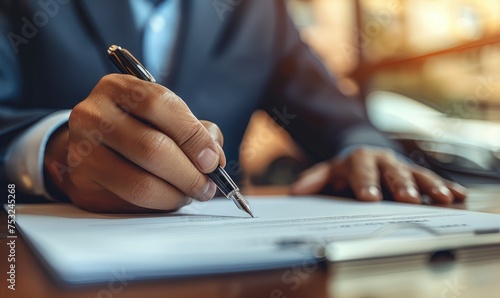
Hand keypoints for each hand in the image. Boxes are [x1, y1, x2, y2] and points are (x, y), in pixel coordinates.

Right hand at [44, 74, 224, 211]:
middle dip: (189, 173)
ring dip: (176, 194)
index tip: (213, 160)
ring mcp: (82, 150)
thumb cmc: (140, 128)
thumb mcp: (166, 116)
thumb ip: (196, 131)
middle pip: (151, 147)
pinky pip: (129, 201)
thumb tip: (213, 159)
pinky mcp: (82, 182)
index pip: (159, 104)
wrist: (94, 145)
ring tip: (190, 193)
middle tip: (207, 186)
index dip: (193, 135)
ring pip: (140, 182)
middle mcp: (93, 114)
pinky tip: (168, 197)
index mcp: (118, 88)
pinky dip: (159, 204)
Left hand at [291, 147, 466, 203]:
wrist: (364, 153)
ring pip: (416, 174)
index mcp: (358, 160)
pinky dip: (445, 187)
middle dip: (400, 185)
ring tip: (443, 199)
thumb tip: (295, 192)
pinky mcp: (416, 174)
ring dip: (429, 187)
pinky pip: (433, 179)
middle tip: (408, 200)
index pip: (361, 170)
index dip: (365, 182)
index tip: (369, 197)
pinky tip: (457, 195)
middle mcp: (382, 161)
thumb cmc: (345, 169)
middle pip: (392, 172)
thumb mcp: (328, 172)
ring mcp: (401, 167)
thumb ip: (314, 180)